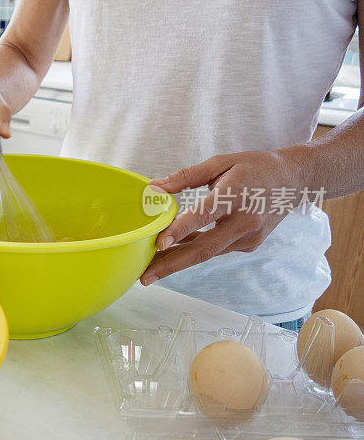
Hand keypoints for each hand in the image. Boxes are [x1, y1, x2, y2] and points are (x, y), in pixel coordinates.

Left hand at [140, 149, 307, 285]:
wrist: (295, 180)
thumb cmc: (255, 167)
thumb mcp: (221, 162)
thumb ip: (186, 176)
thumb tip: (154, 186)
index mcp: (236, 194)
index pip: (204, 215)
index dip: (181, 230)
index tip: (159, 243)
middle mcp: (244, 221)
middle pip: (205, 249)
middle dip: (172, 265)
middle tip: (145, 277)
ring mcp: (249, 237)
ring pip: (208, 253)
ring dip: (178, 262)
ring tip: (150, 269)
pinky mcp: (250, 245)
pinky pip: (216, 249)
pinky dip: (194, 251)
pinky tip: (173, 254)